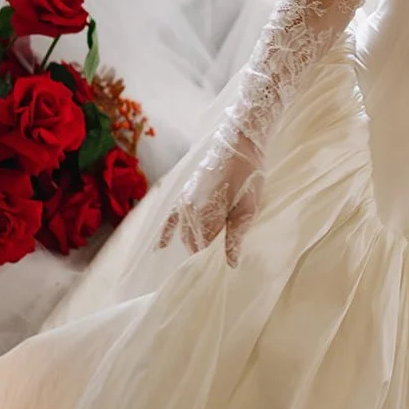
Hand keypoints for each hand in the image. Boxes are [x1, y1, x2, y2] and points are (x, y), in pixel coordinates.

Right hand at [158, 131, 263, 267]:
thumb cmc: (248, 177)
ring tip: (206, 252)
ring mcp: (184, 203)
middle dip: (204, 251)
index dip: (213, 257)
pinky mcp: (184, 195)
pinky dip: (166, 233)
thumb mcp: (248, 208)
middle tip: (218, 256)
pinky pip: (171, 218)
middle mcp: (190, 211)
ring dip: (193, 242)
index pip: (205, 248)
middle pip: (193, 242)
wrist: (238, 146)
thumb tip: (230, 263)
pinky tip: (160, 248)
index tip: (222, 262)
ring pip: (185, 233)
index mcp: (207, 216)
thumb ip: (236, 236)